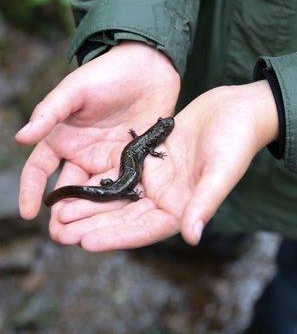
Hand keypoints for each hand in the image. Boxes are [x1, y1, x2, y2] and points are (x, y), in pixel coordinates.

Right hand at [15, 41, 179, 238]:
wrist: (148, 67)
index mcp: (62, 137)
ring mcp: (108, 158)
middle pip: (68, 188)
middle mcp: (83, 153)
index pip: (40, 168)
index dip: (31, 189)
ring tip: (85, 237)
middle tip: (60, 236)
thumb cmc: (107, 73)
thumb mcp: (74, 90)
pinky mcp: (132, 160)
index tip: (28, 212)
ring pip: (95, 192)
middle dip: (63, 212)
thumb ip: (49, 112)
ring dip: (90, 214)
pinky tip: (119, 221)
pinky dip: (119, 202)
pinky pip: (124, 184)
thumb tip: (20, 137)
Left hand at [52, 80, 277, 250]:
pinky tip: (78, 183)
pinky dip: (100, 180)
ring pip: (118, 197)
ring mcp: (157, 180)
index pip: (146, 229)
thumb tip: (192, 237)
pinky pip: (120, 174)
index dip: (116, 237)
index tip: (86, 242)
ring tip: (60, 213)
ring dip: (91, 206)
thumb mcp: (221, 170)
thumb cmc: (236, 140)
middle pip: (125, 218)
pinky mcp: (150, 161)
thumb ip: (204, 203)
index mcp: (184, 207)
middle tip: (60, 233)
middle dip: (93, 225)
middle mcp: (167, 198)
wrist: (235, 109)